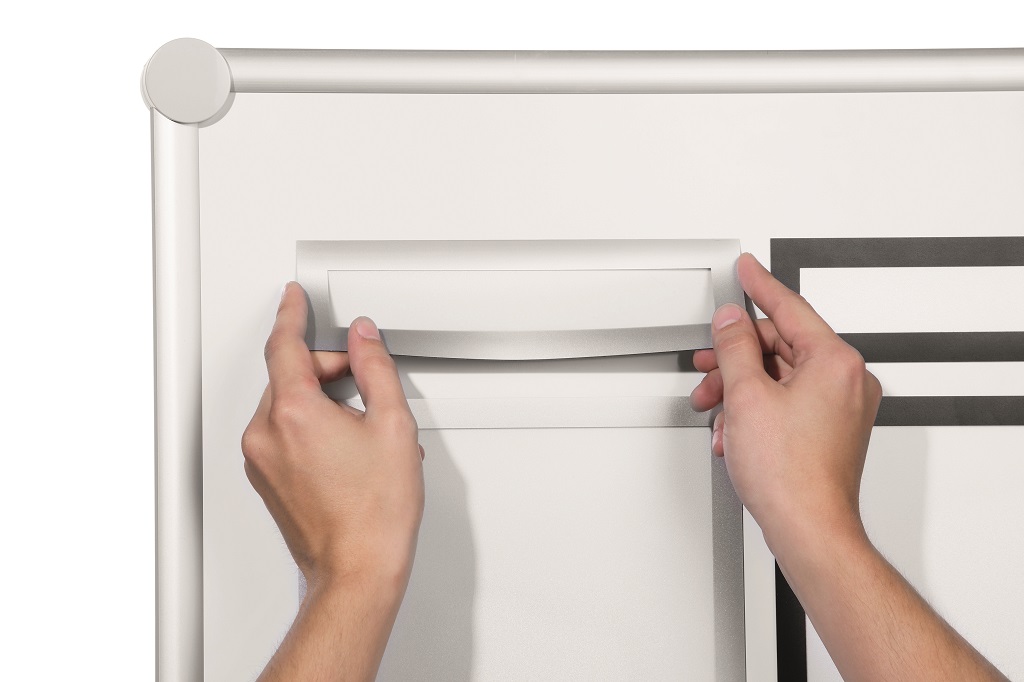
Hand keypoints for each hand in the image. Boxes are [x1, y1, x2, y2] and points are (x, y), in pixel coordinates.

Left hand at [241, 282, 424, 595]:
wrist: (357, 570)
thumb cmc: (375, 514)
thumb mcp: (393, 426)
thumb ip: (375, 368)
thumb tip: (363, 338)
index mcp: (294, 414)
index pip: (284, 345)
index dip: (292, 314)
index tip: (294, 298)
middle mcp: (265, 435)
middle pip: (288, 376)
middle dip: (325, 369)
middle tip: (364, 383)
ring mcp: (260, 460)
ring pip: (285, 405)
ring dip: (319, 400)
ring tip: (363, 430)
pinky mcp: (264, 479)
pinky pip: (282, 433)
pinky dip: (309, 426)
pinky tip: (346, 449)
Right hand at [689, 253, 881, 552]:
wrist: (809, 528)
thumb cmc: (791, 475)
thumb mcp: (747, 397)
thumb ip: (735, 348)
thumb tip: (732, 322)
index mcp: (835, 362)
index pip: (790, 308)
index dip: (759, 286)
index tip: (746, 268)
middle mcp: (847, 381)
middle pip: (782, 346)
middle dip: (737, 358)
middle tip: (710, 360)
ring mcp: (842, 408)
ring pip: (780, 377)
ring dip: (741, 389)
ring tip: (716, 406)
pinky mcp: (831, 431)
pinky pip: (788, 402)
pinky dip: (758, 410)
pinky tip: (734, 430)